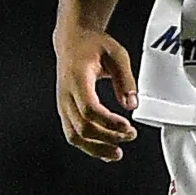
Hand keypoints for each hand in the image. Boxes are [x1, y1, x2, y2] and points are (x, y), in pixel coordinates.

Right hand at [54, 28, 140, 161]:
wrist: (72, 41)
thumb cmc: (93, 45)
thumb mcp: (116, 54)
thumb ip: (126, 79)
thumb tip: (132, 104)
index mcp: (77, 77)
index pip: (89, 109)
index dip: (109, 122)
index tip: (127, 126)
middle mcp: (66, 94)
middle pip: (82, 127)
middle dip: (107, 137)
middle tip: (130, 136)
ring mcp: (62, 104)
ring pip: (74, 136)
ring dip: (96, 148)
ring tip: (117, 153)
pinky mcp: (65, 111)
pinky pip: (73, 134)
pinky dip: (89, 146)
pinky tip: (105, 150)